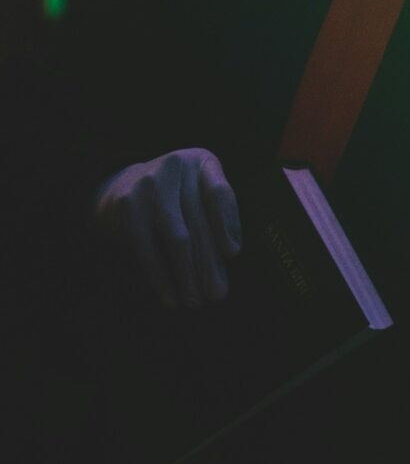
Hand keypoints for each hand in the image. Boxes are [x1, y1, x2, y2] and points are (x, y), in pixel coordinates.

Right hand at [93, 148, 240, 308]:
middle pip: (199, 222)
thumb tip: (231, 253)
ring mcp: (149, 184)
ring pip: (176, 238)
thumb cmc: (176, 196)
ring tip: (195, 301)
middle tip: (218, 294)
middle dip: (210, 263)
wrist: (122, 186)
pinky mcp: (128, 206)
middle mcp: (175, 166)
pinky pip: (148, 249)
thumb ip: (219, 213)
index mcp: (201, 162)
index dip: (227, 223)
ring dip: (187, 275)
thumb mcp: (199, 191)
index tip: (232, 253)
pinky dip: (161, 277)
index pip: (219, 192)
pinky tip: (171, 297)